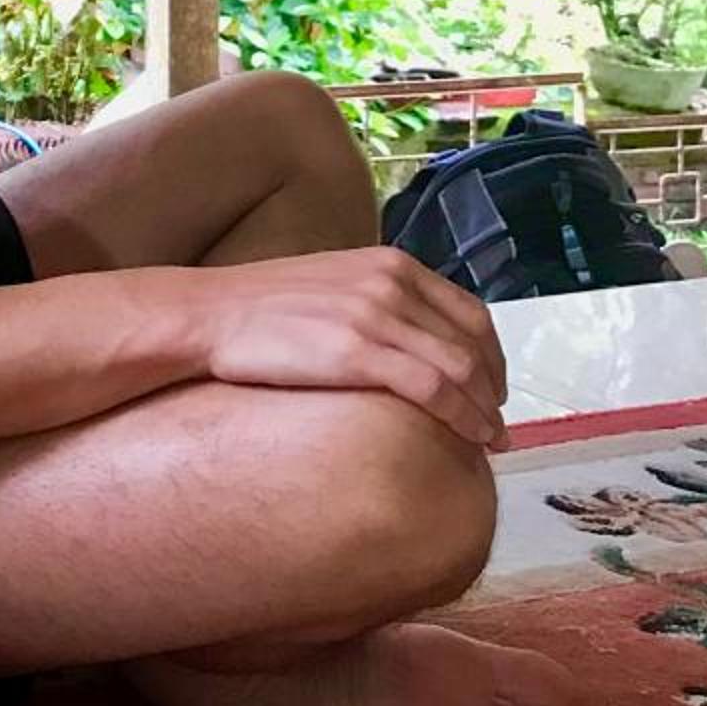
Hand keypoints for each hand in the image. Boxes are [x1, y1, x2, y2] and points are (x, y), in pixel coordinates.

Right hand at [191, 246, 508, 447]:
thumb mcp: (334, 284)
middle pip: (473, 342)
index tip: (494, 389)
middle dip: (494, 389)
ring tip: (489, 441)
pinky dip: (462, 416)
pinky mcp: (356, 352)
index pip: (470, 312)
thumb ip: (376, 299)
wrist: (209, 315)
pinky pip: (431, 388)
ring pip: (460, 369)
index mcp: (390, 264)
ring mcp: (375, 317)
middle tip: (497, 424)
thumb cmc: (261, 309)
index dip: (493, 356)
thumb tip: (408, 340)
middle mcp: (391, 284)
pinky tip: (469, 438)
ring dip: (484, 410)